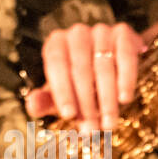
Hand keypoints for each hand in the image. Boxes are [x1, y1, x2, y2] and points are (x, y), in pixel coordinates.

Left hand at [25, 22, 143, 133]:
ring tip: (108, 123)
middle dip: (86, 102)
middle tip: (92, 128)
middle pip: (80, 68)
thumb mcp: (61, 92)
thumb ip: (44, 100)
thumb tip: (32, 105)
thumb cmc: (80, 83)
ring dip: (106, 98)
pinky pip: (126, 57)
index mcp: (56, 44)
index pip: (56, 64)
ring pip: (103, 66)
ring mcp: (101, 30)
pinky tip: (124, 99)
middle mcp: (77, 33)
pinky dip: (125, 79)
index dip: (62, 91)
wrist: (113, 63)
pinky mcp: (124, 33)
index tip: (68, 115)